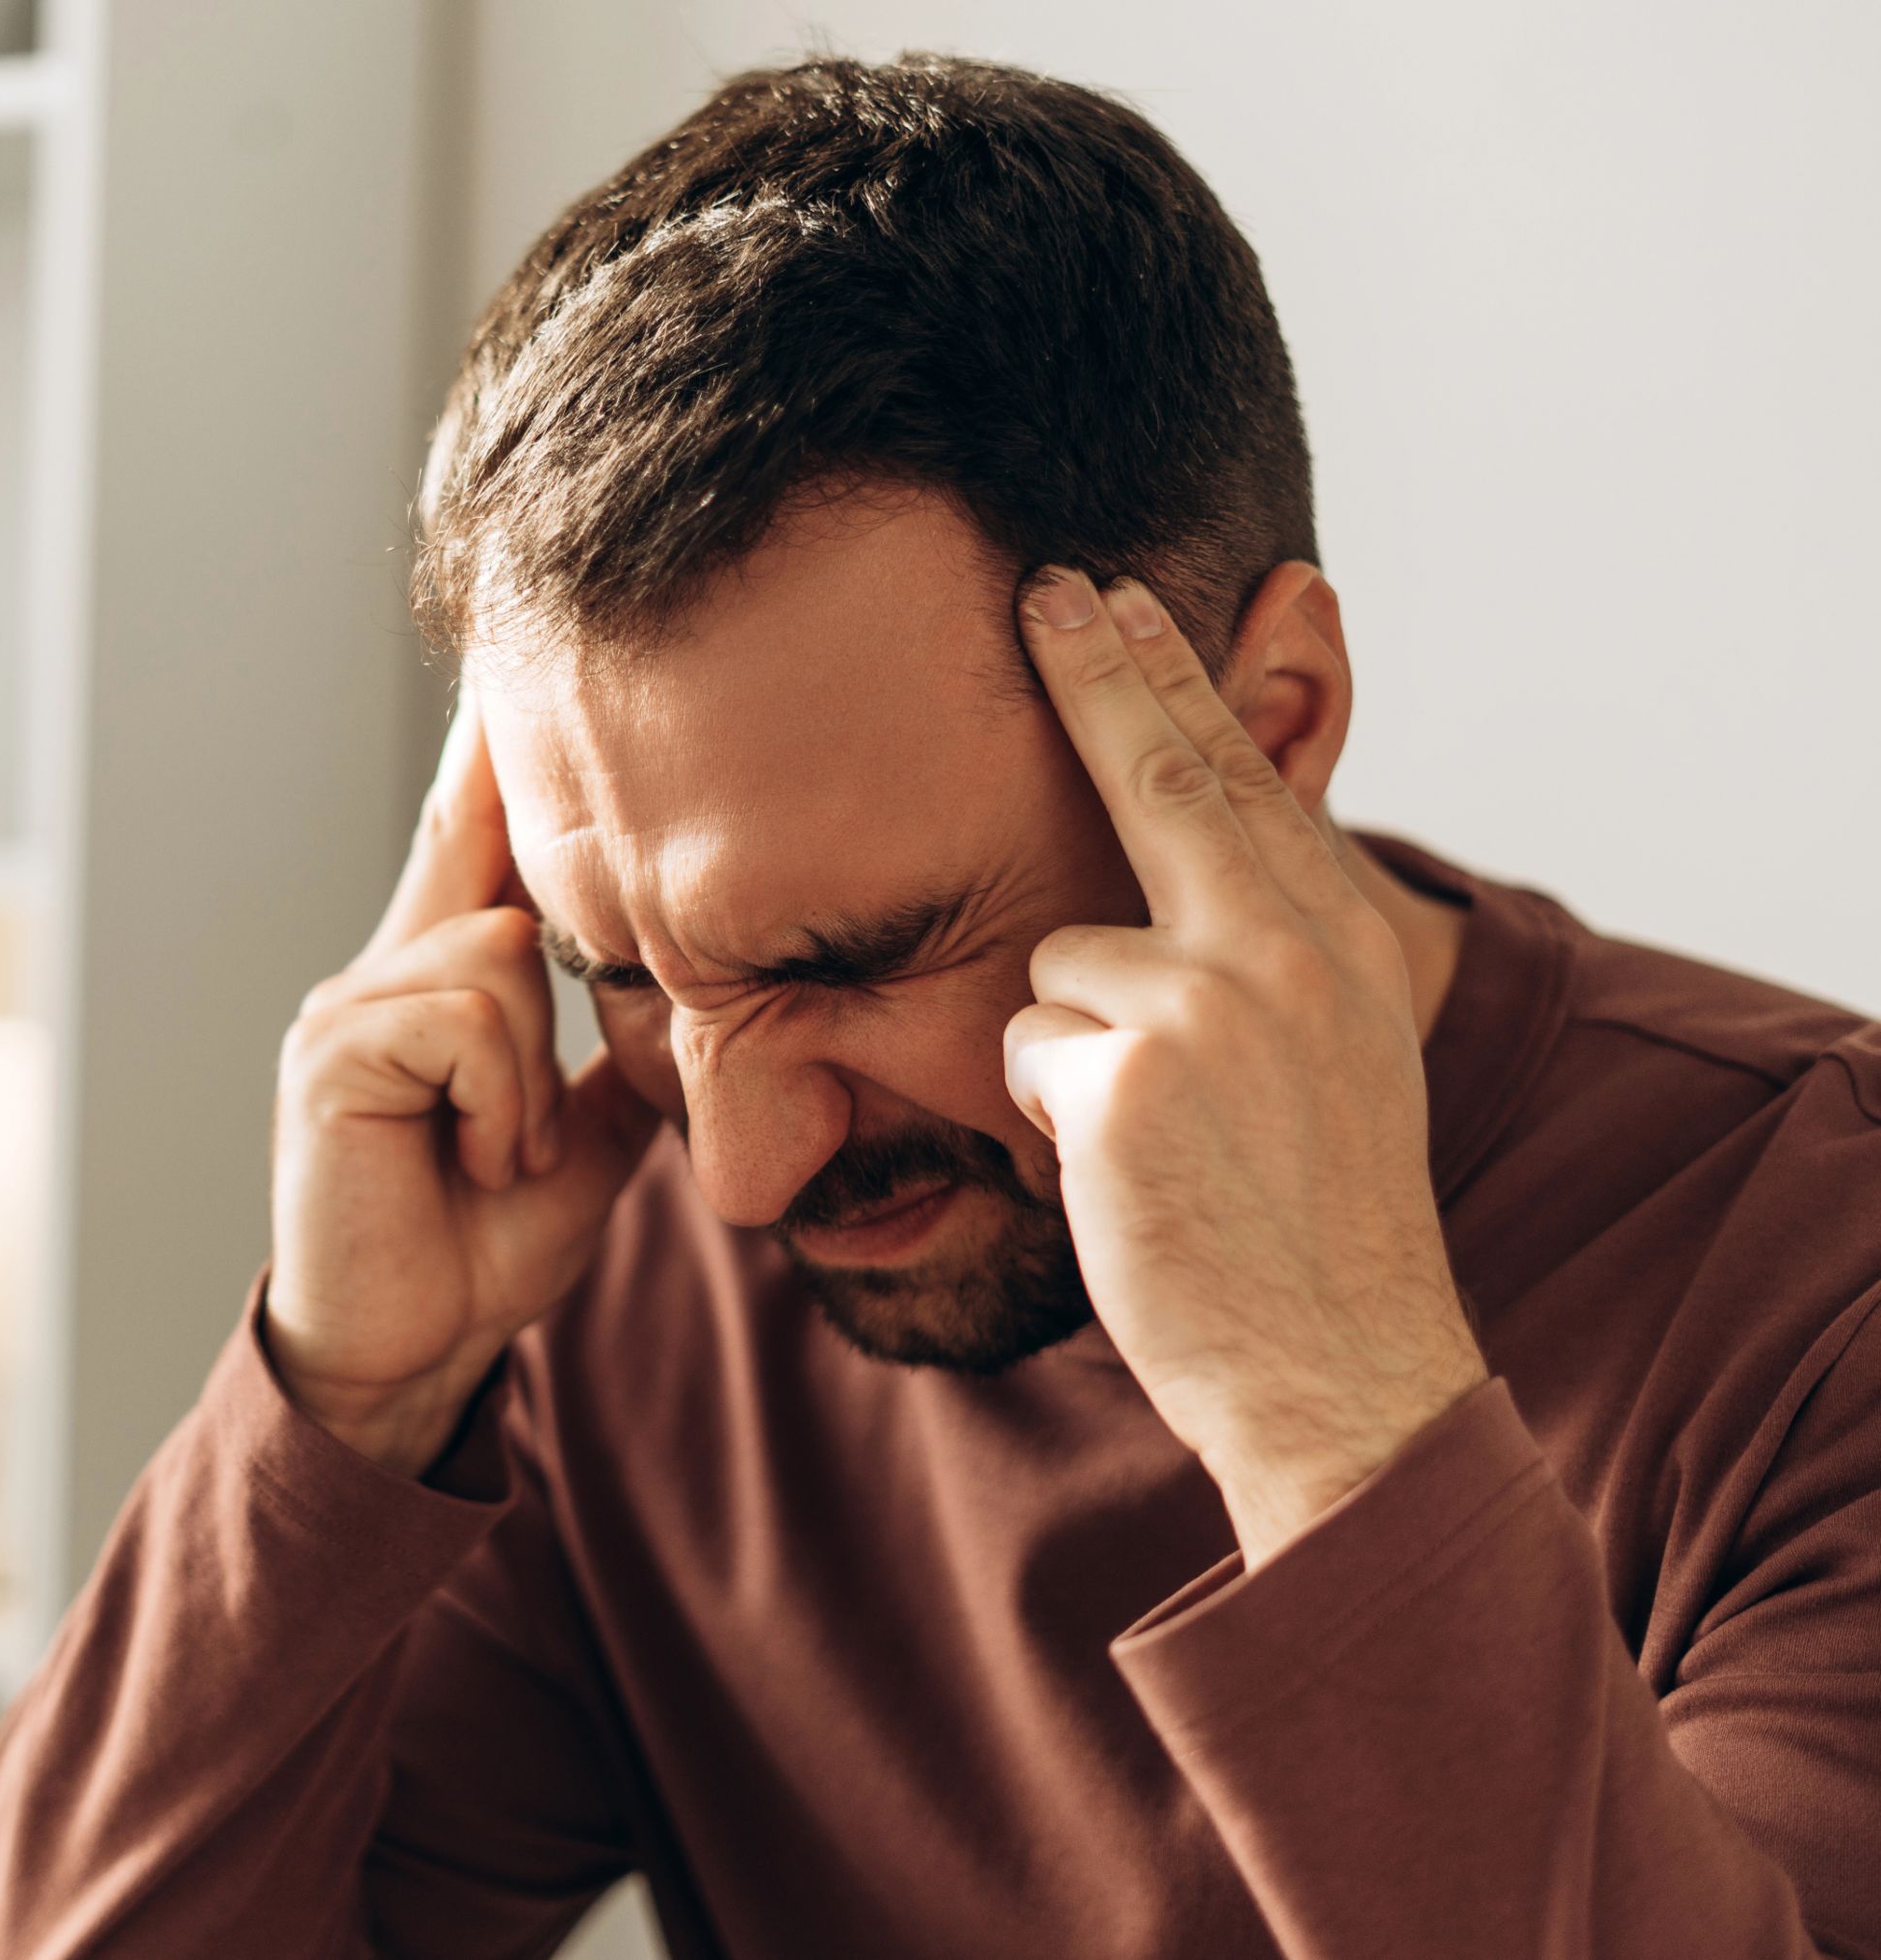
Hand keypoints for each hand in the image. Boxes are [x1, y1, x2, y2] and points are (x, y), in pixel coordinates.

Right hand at [267, 693, 662, 1476]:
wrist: (410, 1349)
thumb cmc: (482, 1241)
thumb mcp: (580, 1137)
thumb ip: (619, 1058)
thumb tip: (693, 1002)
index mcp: (439, 977)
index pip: (471, 831)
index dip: (495, 746)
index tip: (527, 651)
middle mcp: (383, 968)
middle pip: (508, 882)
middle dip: (564, 958)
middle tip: (544, 1085)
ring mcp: (348, 1005)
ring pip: (500, 957)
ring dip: (535, 1081)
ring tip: (506, 1154)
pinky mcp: (331, 1055)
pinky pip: (468, 1021)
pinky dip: (503, 1106)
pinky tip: (477, 1163)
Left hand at [1004, 570, 1487, 1563]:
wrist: (1344, 1368)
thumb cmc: (1319, 1224)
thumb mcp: (1338, 1057)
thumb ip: (1276, 952)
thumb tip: (1202, 866)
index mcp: (1341, 942)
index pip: (1245, 780)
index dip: (1177, 683)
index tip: (1124, 600)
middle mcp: (1286, 950)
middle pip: (1163, 781)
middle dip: (1096, 675)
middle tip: (1043, 585)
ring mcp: (1209, 1003)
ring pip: (1060, 961)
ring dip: (1071, 1048)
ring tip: (1155, 1143)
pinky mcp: (1129, 1074)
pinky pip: (1026, 1047)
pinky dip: (1046, 1112)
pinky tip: (1126, 1175)